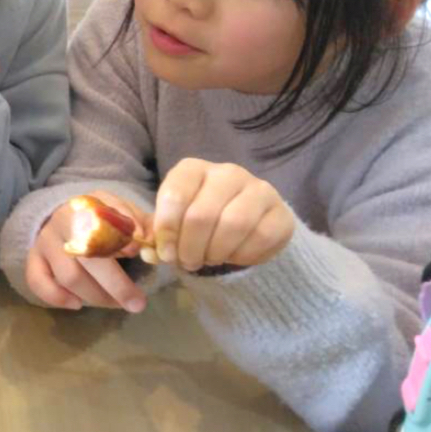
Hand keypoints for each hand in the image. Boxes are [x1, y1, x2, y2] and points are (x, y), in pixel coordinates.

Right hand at [26, 189, 150, 311]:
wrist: (67, 215)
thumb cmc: (102, 218)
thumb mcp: (124, 212)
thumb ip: (141, 224)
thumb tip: (148, 241)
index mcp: (87, 206)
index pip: (105, 226)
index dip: (122, 243)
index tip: (139, 255)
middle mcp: (61, 222)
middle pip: (88, 258)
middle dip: (116, 285)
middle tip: (137, 304)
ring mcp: (45, 241)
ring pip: (68, 276)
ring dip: (95, 296)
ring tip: (116, 304)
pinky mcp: (34, 258)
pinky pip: (38, 281)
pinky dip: (56, 297)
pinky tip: (77, 305)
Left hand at [152, 159, 293, 271]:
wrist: (246, 225)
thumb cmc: (199, 222)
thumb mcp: (174, 224)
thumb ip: (158, 236)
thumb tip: (149, 253)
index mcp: (193, 169)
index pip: (174, 195)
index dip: (166, 230)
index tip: (166, 253)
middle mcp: (227, 172)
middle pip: (201, 215)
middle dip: (189, 248)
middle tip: (187, 262)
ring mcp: (259, 189)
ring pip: (233, 225)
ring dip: (215, 252)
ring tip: (208, 259)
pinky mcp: (281, 213)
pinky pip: (261, 237)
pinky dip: (243, 256)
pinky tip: (234, 257)